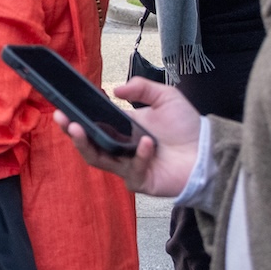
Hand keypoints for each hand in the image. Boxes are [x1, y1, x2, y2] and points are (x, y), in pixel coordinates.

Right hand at [52, 76, 201, 197]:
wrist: (208, 151)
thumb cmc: (187, 127)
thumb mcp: (166, 97)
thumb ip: (142, 88)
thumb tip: (115, 89)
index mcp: (123, 130)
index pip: (93, 125)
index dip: (76, 117)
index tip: (62, 105)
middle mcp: (121, 149)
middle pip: (88, 145)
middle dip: (72, 133)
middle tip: (62, 119)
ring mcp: (128, 167)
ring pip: (99, 160)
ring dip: (88, 145)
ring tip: (79, 129)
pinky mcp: (141, 181)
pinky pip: (132, 170)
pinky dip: (139, 156)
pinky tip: (148, 143)